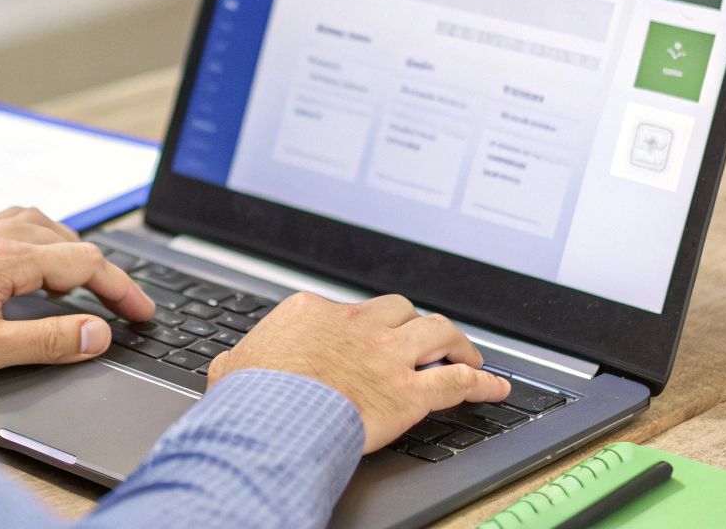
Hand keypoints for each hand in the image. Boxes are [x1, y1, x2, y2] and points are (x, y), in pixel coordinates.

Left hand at [0, 207, 154, 386]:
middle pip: (69, 240)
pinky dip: (39, 243)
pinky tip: (29, 271)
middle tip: (123, 307)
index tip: (143, 315)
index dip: (122, 290)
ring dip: (71, 252)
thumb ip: (47, 340)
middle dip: (104, 272)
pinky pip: (12, 227)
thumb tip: (99, 334)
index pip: (85, 264)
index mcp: (6, 259)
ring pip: (41, 226)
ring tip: (82, 287)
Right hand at [206, 292, 510, 452]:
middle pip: (401, 310)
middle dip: (416, 322)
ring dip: (457, 342)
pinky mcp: (409, 393)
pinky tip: (496, 389)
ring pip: (437, 332)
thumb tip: (229, 365)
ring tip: (468, 353)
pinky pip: (456, 382)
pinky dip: (481, 384)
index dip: (364, 327)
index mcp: (315, 313)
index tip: (367, 339)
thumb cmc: (251, 395)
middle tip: (425, 337)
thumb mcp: (232, 366)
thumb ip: (241, 359)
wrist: (272, 415)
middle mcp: (358, 327)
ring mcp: (387, 357)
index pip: (350, 310)